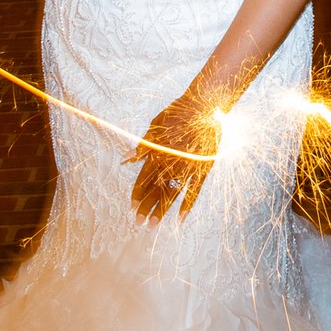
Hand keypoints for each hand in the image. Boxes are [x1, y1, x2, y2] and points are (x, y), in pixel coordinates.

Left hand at [127, 87, 223, 220]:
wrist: (204, 105)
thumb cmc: (178, 112)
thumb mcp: (155, 125)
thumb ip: (143, 145)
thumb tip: (126, 158)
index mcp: (159, 152)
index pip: (144, 179)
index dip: (137, 193)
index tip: (132, 207)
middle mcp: (172, 162)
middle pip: (156, 189)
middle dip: (146, 207)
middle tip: (138, 222)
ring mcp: (188, 167)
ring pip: (172, 193)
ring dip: (162, 210)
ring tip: (153, 224)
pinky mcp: (203, 168)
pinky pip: (194, 191)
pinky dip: (187, 205)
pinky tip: (180, 218)